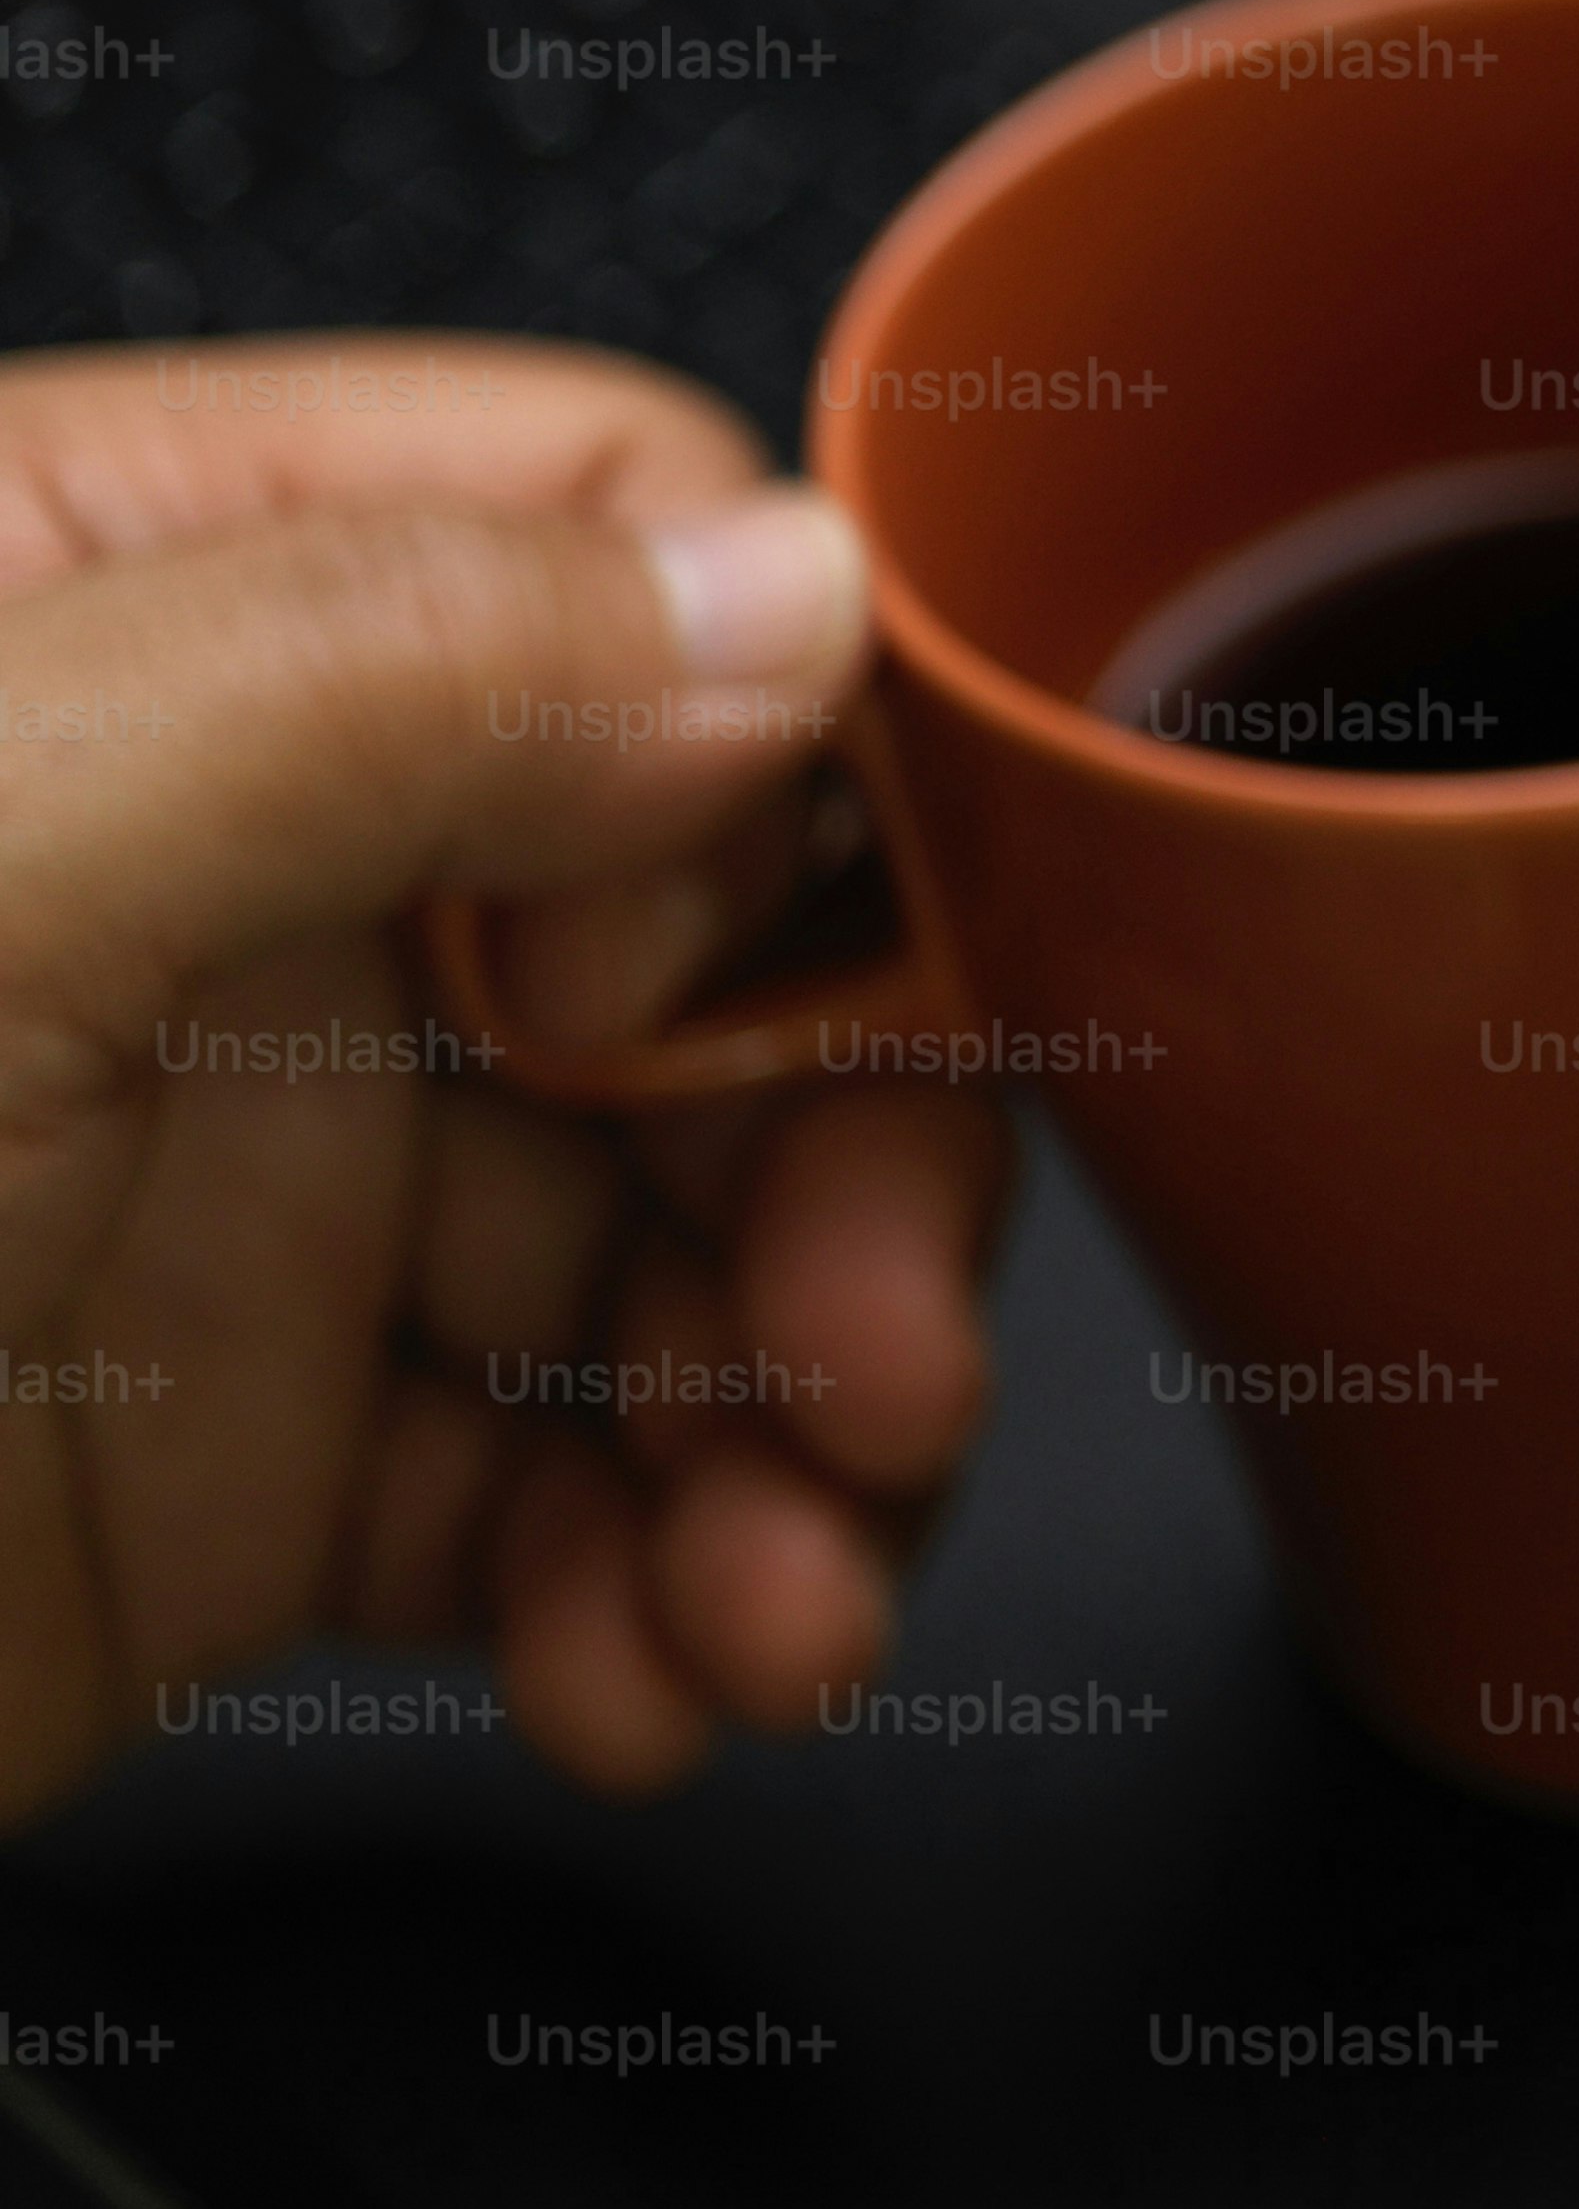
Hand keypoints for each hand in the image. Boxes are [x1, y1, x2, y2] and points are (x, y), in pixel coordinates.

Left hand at [0, 339, 1012, 1823]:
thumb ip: (359, 674)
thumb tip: (773, 581)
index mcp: (76, 624)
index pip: (593, 547)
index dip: (760, 767)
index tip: (718, 1002)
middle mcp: (168, 872)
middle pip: (703, 921)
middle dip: (850, 1156)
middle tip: (869, 1363)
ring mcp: (190, 1181)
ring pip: (675, 1228)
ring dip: (799, 1419)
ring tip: (778, 1590)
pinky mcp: (196, 1475)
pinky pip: (553, 1482)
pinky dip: (664, 1583)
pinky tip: (653, 1661)